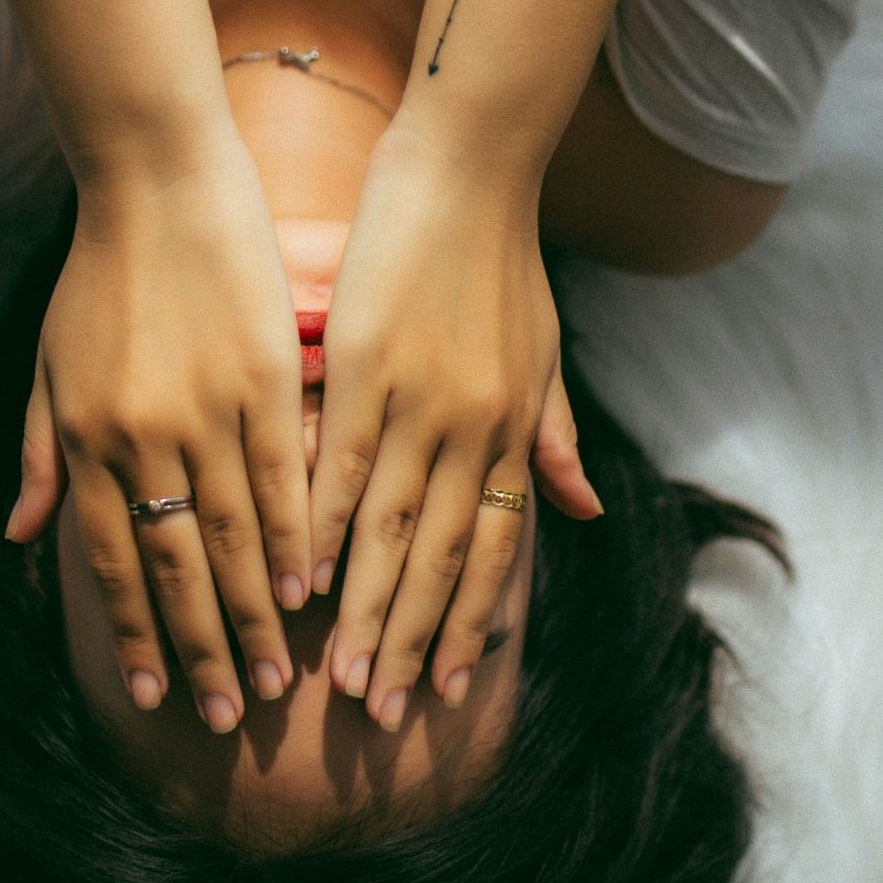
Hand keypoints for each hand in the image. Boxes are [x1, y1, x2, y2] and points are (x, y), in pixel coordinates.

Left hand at [3, 146, 308, 732]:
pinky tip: (310, 587)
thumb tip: (24, 542)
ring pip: (233, 535)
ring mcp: (205, 410)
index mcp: (85, 439)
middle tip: (230, 717)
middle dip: (200, 649)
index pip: (108, 561)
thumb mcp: (48, 368)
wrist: (155, 182)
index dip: (131, 632)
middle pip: (175, 566)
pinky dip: (295, 537)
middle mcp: (141, 437)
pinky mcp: (262, 378)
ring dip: (255, 613)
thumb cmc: (97, 277)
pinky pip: (282, 476)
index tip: (150, 695)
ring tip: (278, 676)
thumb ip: (40, 457)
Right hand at [310, 132, 603, 731]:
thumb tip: (585, 514)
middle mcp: (473, 432)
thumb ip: (556, 439)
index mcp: (512, 432)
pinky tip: (297, 577)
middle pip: (440, 560)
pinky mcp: (366, 367)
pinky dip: (320, 525)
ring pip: (390, 530)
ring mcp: (419, 402)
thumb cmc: (505, 260)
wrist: (472, 167)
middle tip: (383, 715)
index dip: (469, 626)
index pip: (492, 553)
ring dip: (363, 609)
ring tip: (337, 678)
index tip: (447, 692)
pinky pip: (340, 464)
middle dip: (412, 643)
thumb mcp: (546, 356)